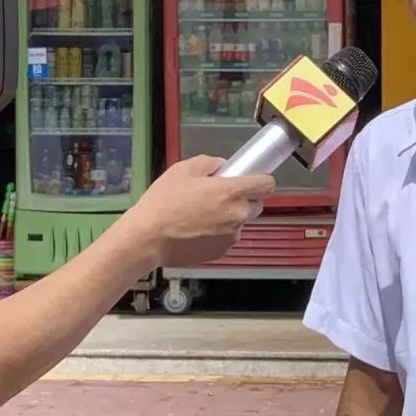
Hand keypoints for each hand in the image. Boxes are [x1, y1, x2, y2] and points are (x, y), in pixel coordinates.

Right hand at [121, 155, 274, 267]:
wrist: (148, 237)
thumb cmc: (164, 202)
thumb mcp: (183, 169)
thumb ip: (210, 163)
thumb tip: (223, 166)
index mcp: (232, 192)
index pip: (267, 185)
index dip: (260, 180)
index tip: (251, 179)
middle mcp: (237, 215)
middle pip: (256, 205)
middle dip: (242, 199)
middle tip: (218, 197)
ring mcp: (231, 236)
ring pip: (239, 222)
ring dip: (228, 217)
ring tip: (201, 215)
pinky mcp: (221, 252)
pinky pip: (227, 237)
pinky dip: (218, 233)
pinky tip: (196, 230)